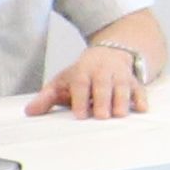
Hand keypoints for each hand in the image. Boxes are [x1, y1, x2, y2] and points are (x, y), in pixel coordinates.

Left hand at [30, 43, 152, 121]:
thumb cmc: (82, 73)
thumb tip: (29, 112)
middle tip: (102, 116)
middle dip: (103, 100)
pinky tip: (141, 109)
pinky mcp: (134, 82)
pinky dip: (141, 98)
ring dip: (122, 100)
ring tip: (119, 115)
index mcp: (83, 71)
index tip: (80, 115)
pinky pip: (139, 89)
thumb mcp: (62, 81)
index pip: (81, 83)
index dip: (80, 99)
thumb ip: (47, 98)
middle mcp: (102, 72)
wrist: (109, 54)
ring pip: (122, 86)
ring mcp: (120, 76)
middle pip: (103, 84)